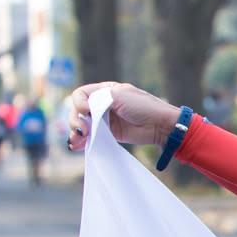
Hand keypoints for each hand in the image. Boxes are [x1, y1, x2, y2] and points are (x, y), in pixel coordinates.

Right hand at [66, 82, 180, 150]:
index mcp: (104, 91)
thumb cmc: (143, 106)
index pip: (80, 94)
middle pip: (78, 111)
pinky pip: (91, 136)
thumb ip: (98, 100)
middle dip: (75, 120)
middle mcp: (101, 104)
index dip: (79, 103)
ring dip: (76, 133)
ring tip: (77, 141)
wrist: (160, 125)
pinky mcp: (109, 133)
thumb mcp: (119, 96)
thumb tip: (83, 112)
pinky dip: (82, 141)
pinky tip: (77, 146)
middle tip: (82, 131)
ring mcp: (104, 120)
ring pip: (82, 124)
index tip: (86, 111)